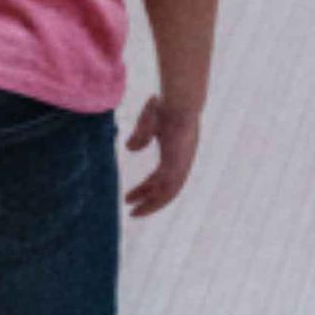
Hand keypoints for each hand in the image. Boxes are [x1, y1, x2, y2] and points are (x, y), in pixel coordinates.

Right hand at [125, 96, 199, 216]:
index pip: (164, 177)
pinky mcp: (178, 165)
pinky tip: (139, 204)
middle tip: (133, 211)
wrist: (180, 101)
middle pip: (167, 189)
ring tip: (133, 213)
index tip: (134, 196)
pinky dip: (155, 200)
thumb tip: (131, 149)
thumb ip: (140, 135)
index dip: (150, 188)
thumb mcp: (148, 122)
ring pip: (168, 193)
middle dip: (150, 201)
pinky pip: (168, 189)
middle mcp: (182, 161)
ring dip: (151, 205)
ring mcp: (182, 164)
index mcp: (177, 153)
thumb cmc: (165, 106)